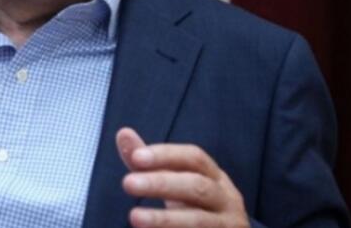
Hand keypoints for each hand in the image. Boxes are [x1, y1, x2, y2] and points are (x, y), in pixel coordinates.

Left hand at [116, 127, 248, 227]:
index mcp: (215, 177)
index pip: (194, 158)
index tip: (136, 157)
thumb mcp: (177, 182)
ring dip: (165, 219)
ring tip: (134, 217)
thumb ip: (150, 162)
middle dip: (162, 184)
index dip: (165, 155)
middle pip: (197, 186)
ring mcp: (227, 225)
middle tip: (128, 183)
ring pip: (198, 221)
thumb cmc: (196, 206)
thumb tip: (123, 133)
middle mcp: (226, 199)